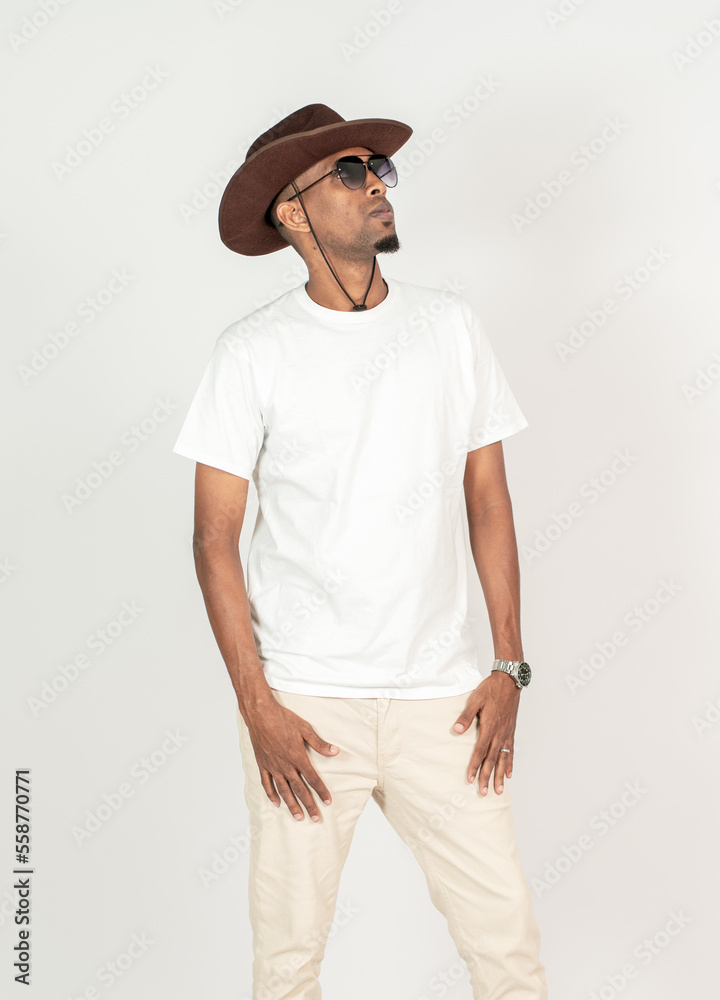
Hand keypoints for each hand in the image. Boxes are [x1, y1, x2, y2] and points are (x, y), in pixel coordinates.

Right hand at [245, 697, 338, 821]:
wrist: (261, 714)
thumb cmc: (283, 719)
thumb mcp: (305, 728)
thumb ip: (319, 743)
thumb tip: (335, 751)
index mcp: (298, 757)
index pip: (313, 779)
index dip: (321, 791)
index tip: (328, 802)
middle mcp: (286, 765)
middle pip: (300, 789)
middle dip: (309, 805)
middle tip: (316, 818)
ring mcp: (273, 766)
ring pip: (284, 790)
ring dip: (292, 805)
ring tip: (298, 817)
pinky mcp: (262, 764)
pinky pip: (267, 783)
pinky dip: (272, 794)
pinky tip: (277, 803)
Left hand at [452, 671, 520, 794]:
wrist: (509, 681)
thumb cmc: (490, 689)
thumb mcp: (475, 699)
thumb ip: (466, 716)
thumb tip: (456, 730)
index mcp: (489, 727)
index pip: (480, 751)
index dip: (474, 766)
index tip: (469, 779)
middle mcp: (499, 734)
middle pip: (492, 760)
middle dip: (487, 777)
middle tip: (484, 792)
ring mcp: (507, 734)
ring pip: (503, 759)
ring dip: (500, 775)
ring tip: (499, 790)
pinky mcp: (511, 731)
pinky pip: (511, 752)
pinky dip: (510, 764)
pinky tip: (509, 774)